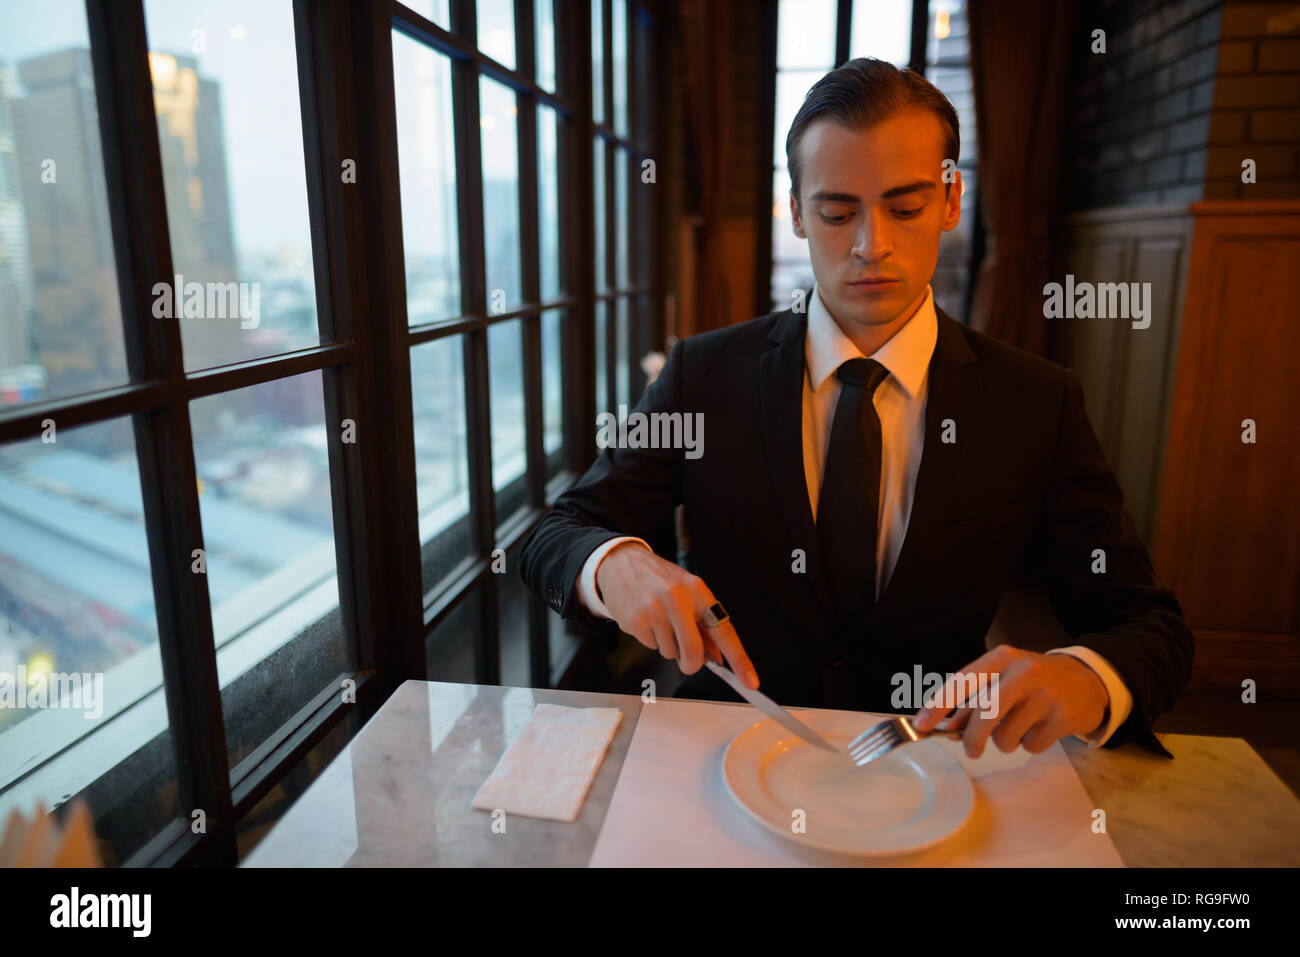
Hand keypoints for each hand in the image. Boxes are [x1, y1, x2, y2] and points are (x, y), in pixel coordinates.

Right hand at [595, 542, 758, 688]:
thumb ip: (704, 622)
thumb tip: (718, 655)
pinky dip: (650, 639)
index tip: (750, 681)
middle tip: (687, 660)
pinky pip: (651, 646)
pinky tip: (646, 620)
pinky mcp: (635, 621)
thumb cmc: (658, 578)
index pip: (724, 631)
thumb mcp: (687, 591)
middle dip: (691, 663)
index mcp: (697, 590)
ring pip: (670, 652)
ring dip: (668, 645)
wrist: (621, 563)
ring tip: (659, 621)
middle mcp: (677, 599)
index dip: (739, 659)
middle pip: (693, 652)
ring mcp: (654, 610)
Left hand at [911, 645, 1108, 757]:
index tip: (922, 725)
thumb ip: (973, 704)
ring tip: (1016, 729)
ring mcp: (1047, 693)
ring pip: (1007, 736)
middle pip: (985, 713)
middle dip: (972, 738)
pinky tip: (1039, 730)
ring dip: (1005, 742)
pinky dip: (1029, 745)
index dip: (940, 705)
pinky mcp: (1065, 716)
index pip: (963, 681)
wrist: (1087, 680)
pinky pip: (1031, 745)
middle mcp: (1024, 671)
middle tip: (971, 749)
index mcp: (1002, 658)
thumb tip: (945, 729)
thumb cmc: (1033, 681)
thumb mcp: (1003, 680)